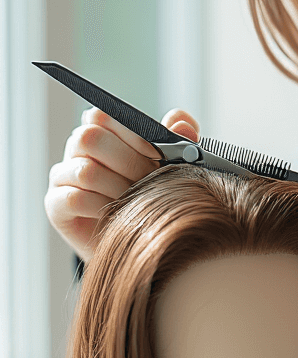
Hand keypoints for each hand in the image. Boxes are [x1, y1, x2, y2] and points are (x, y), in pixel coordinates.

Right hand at [44, 107, 198, 263]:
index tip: (157, 152)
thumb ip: (176, 141)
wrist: (137, 243)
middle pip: (88, 138)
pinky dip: (102, 207)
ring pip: (85, 170)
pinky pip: (75, 198)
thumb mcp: (170, 167)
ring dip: (118, 188)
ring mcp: (63, 176)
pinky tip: (117, 216)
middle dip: (127, 161)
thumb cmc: (150, 197)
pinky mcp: (56, 205)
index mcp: (101, 131)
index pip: (102, 115)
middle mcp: (76, 150)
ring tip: (136, 202)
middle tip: (150, 181)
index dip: (131, 132)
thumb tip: (182, 122)